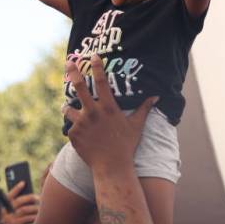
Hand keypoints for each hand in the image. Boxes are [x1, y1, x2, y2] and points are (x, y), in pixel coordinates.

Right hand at [1, 181, 39, 223]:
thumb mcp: (8, 215)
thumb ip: (15, 206)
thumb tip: (30, 198)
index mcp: (1, 207)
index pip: (9, 195)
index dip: (16, 189)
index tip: (23, 183)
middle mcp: (4, 211)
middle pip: (19, 201)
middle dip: (30, 197)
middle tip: (38, 197)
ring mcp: (9, 218)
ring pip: (24, 209)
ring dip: (34, 207)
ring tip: (41, 207)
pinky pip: (27, 218)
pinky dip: (34, 216)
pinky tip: (39, 216)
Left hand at [63, 55, 157, 172]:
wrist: (111, 167)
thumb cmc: (126, 145)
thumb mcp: (137, 125)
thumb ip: (145, 109)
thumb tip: (156, 97)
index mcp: (108, 108)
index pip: (102, 82)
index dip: (97, 67)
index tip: (93, 56)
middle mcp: (93, 112)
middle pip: (79, 87)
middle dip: (73, 72)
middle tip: (69, 62)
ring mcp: (81, 123)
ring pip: (68, 108)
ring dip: (67, 106)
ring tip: (67, 107)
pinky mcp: (73, 134)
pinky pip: (71, 126)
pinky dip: (75, 127)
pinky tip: (82, 134)